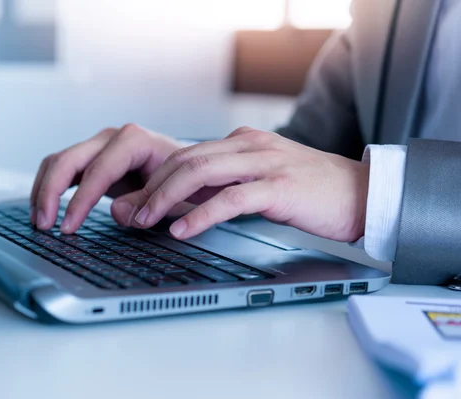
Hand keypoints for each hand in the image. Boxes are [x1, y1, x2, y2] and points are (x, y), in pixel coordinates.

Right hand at [30, 124, 181, 231]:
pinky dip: (49, 188)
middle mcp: (112, 138)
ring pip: (58, 162)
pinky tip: (45, 210)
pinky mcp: (92, 158)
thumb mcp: (174, 195)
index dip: (80, 201)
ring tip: (40, 222)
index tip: (67, 228)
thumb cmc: (183, 180)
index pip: (98, 171)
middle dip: (50, 193)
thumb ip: (147, 203)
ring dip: (43, 191)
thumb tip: (116, 213)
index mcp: (135, 141)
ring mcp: (99, 146)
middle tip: (44, 226)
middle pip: (68, 160)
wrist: (187, 168)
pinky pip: (61, 168)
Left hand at [130, 127, 369, 241]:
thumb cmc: (310, 192)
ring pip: (200, 173)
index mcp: (242, 143)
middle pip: (185, 160)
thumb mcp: (260, 182)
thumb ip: (224, 187)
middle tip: (130, 213)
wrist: (362, 194)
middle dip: (152, 187)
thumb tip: (183, 205)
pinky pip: (230, 199)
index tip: (136, 202)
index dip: (156, 179)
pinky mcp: (279, 187)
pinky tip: (182, 229)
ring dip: (166, 198)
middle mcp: (249, 147)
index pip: (186, 155)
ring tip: (145, 220)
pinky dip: (201, 214)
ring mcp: (265, 164)